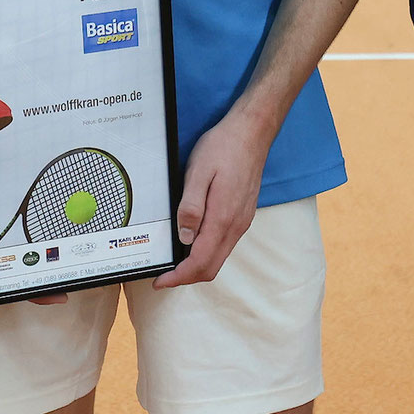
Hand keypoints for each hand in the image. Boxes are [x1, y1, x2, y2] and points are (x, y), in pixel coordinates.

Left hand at [154, 113, 270, 288]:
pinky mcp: (242, 215)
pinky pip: (224, 244)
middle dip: (186, 277)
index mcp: (223, 218)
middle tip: (164, 275)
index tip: (161, 281)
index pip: (200, 262)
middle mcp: (235, 226)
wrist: (252, 133)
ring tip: (175, 260)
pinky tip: (193, 241)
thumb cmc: (223, 148)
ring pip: (219, 257)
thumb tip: (184, 237)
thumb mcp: (198, 172)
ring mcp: (241, 222)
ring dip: (197, 266)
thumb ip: (191, 207)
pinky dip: (207, 252)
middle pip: (211, 267)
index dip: (179, 277)